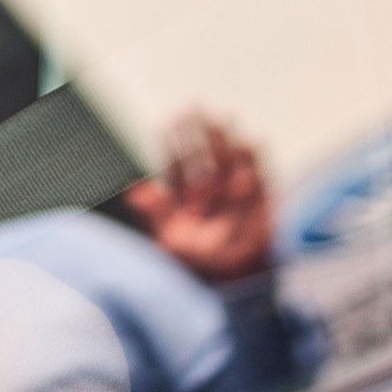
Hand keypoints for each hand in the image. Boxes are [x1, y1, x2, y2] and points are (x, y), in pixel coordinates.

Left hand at [122, 114, 272, 281]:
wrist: (238, 282)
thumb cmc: (203, 264)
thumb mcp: (173, 239)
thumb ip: (156, 212)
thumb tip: (133, 189)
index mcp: (185, 200)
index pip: (177, 165)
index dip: (172, 143)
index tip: (168, 122)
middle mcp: (209, 191)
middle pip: (203, 155)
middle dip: (199, 133)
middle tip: (194, 109)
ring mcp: (234, 192)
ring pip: (227, 159)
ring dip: (224, 139)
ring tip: (221, 119)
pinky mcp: (258, 197)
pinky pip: (257, 172)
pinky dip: (255, 158)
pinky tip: (251, 141)